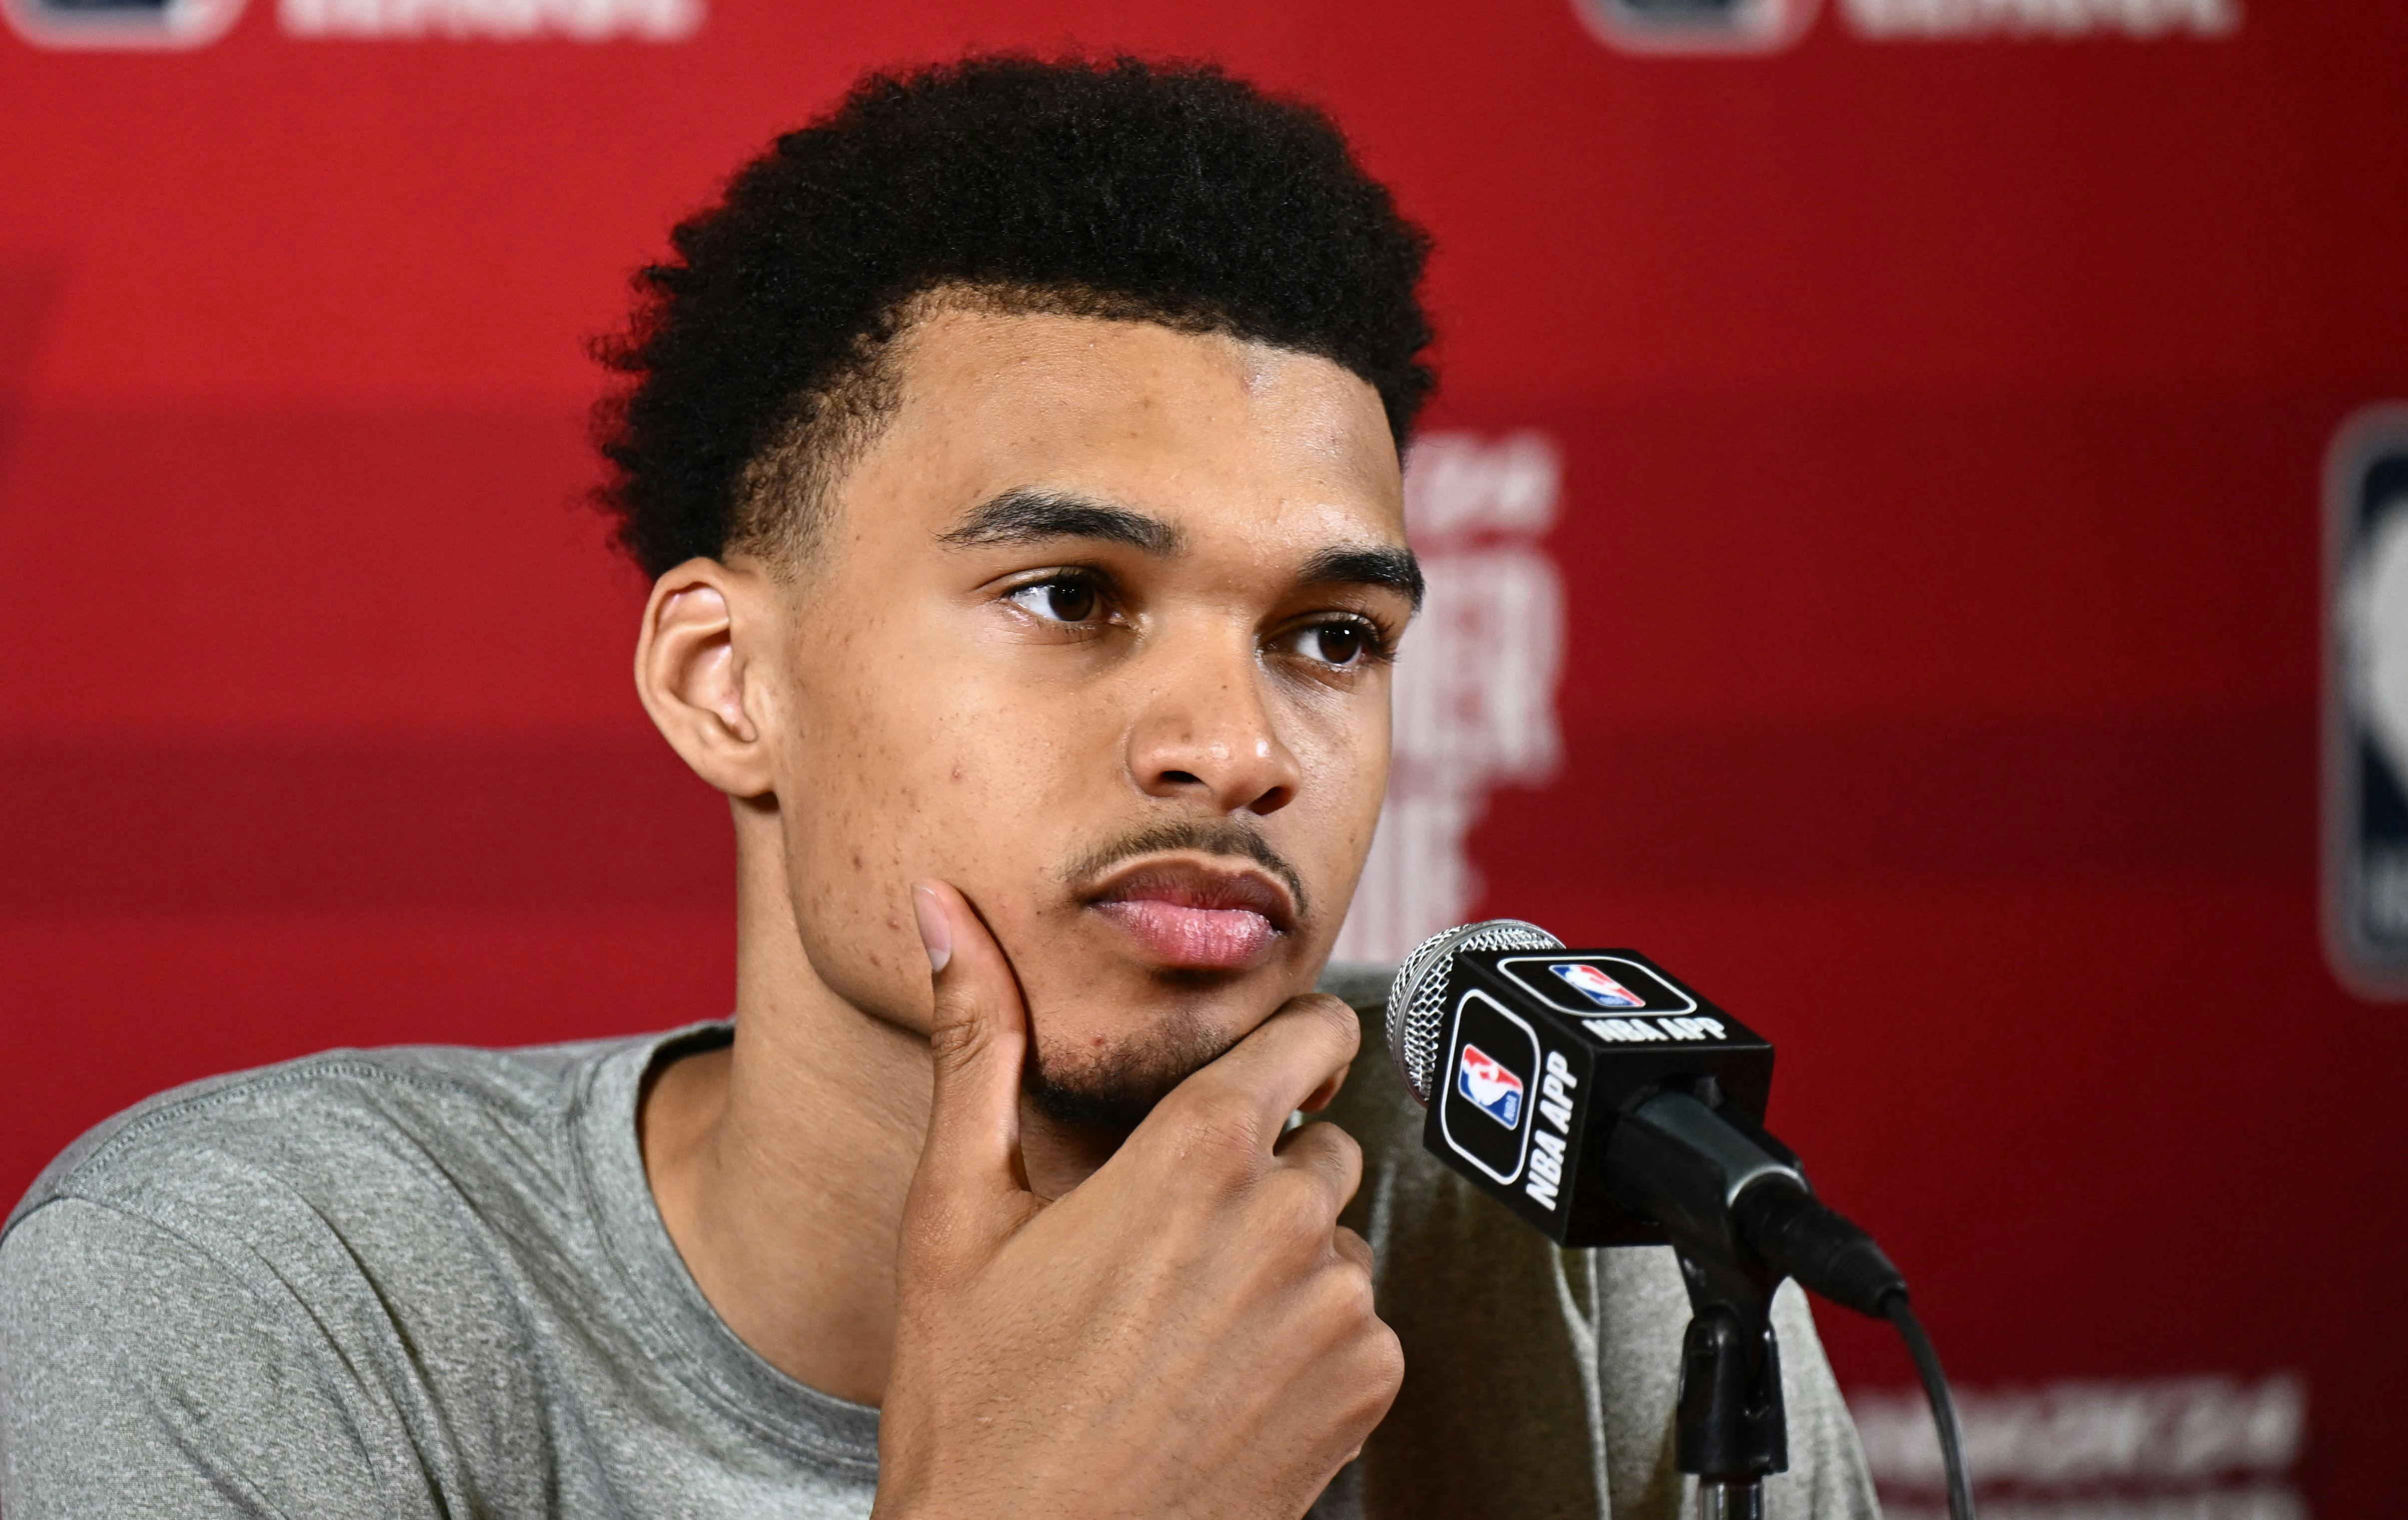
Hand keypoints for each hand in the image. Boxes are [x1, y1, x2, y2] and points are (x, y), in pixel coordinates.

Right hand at [872, 880, 1402, 1519]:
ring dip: (1283, 1261)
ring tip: (1181, 1324)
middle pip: (1318, 1142)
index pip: (1310, 1037)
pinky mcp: (1367, 1391)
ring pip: (1337, 1239)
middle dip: (1261, 1171)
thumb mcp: (955, 1215)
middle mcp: (1287, 1218)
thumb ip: (976, 1043)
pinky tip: (1222, 1381)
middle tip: (1167, 1239)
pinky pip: (1363, 1325)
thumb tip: (943, 907)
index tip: (1270, 1062)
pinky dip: (1307, 1341)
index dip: (1296, 1040)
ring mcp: (1338, 1310)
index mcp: (1196, 1153)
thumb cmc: (976, 1399)